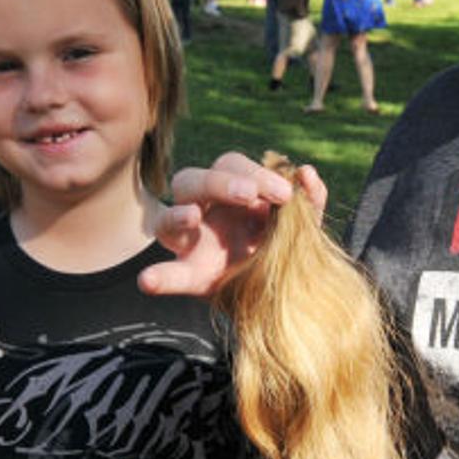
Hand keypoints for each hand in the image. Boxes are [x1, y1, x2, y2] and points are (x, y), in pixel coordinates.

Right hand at [139, 153, 326, 298]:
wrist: (279, 293)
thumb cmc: (282, 246)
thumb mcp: (302, 224)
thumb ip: (309, 200)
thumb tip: (307, 172)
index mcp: (233, 190)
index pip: (231, 165)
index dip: (256, 172)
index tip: (284, 193)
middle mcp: (205, 208)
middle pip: (195, 179)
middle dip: (221, 182)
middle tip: (249, 195)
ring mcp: (190, 239)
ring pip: (168, 215)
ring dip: (177, 214)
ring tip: (192, 218)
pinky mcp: (187, 273)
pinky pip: (168, 272)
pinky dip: (158, 276)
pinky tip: (148, 280)